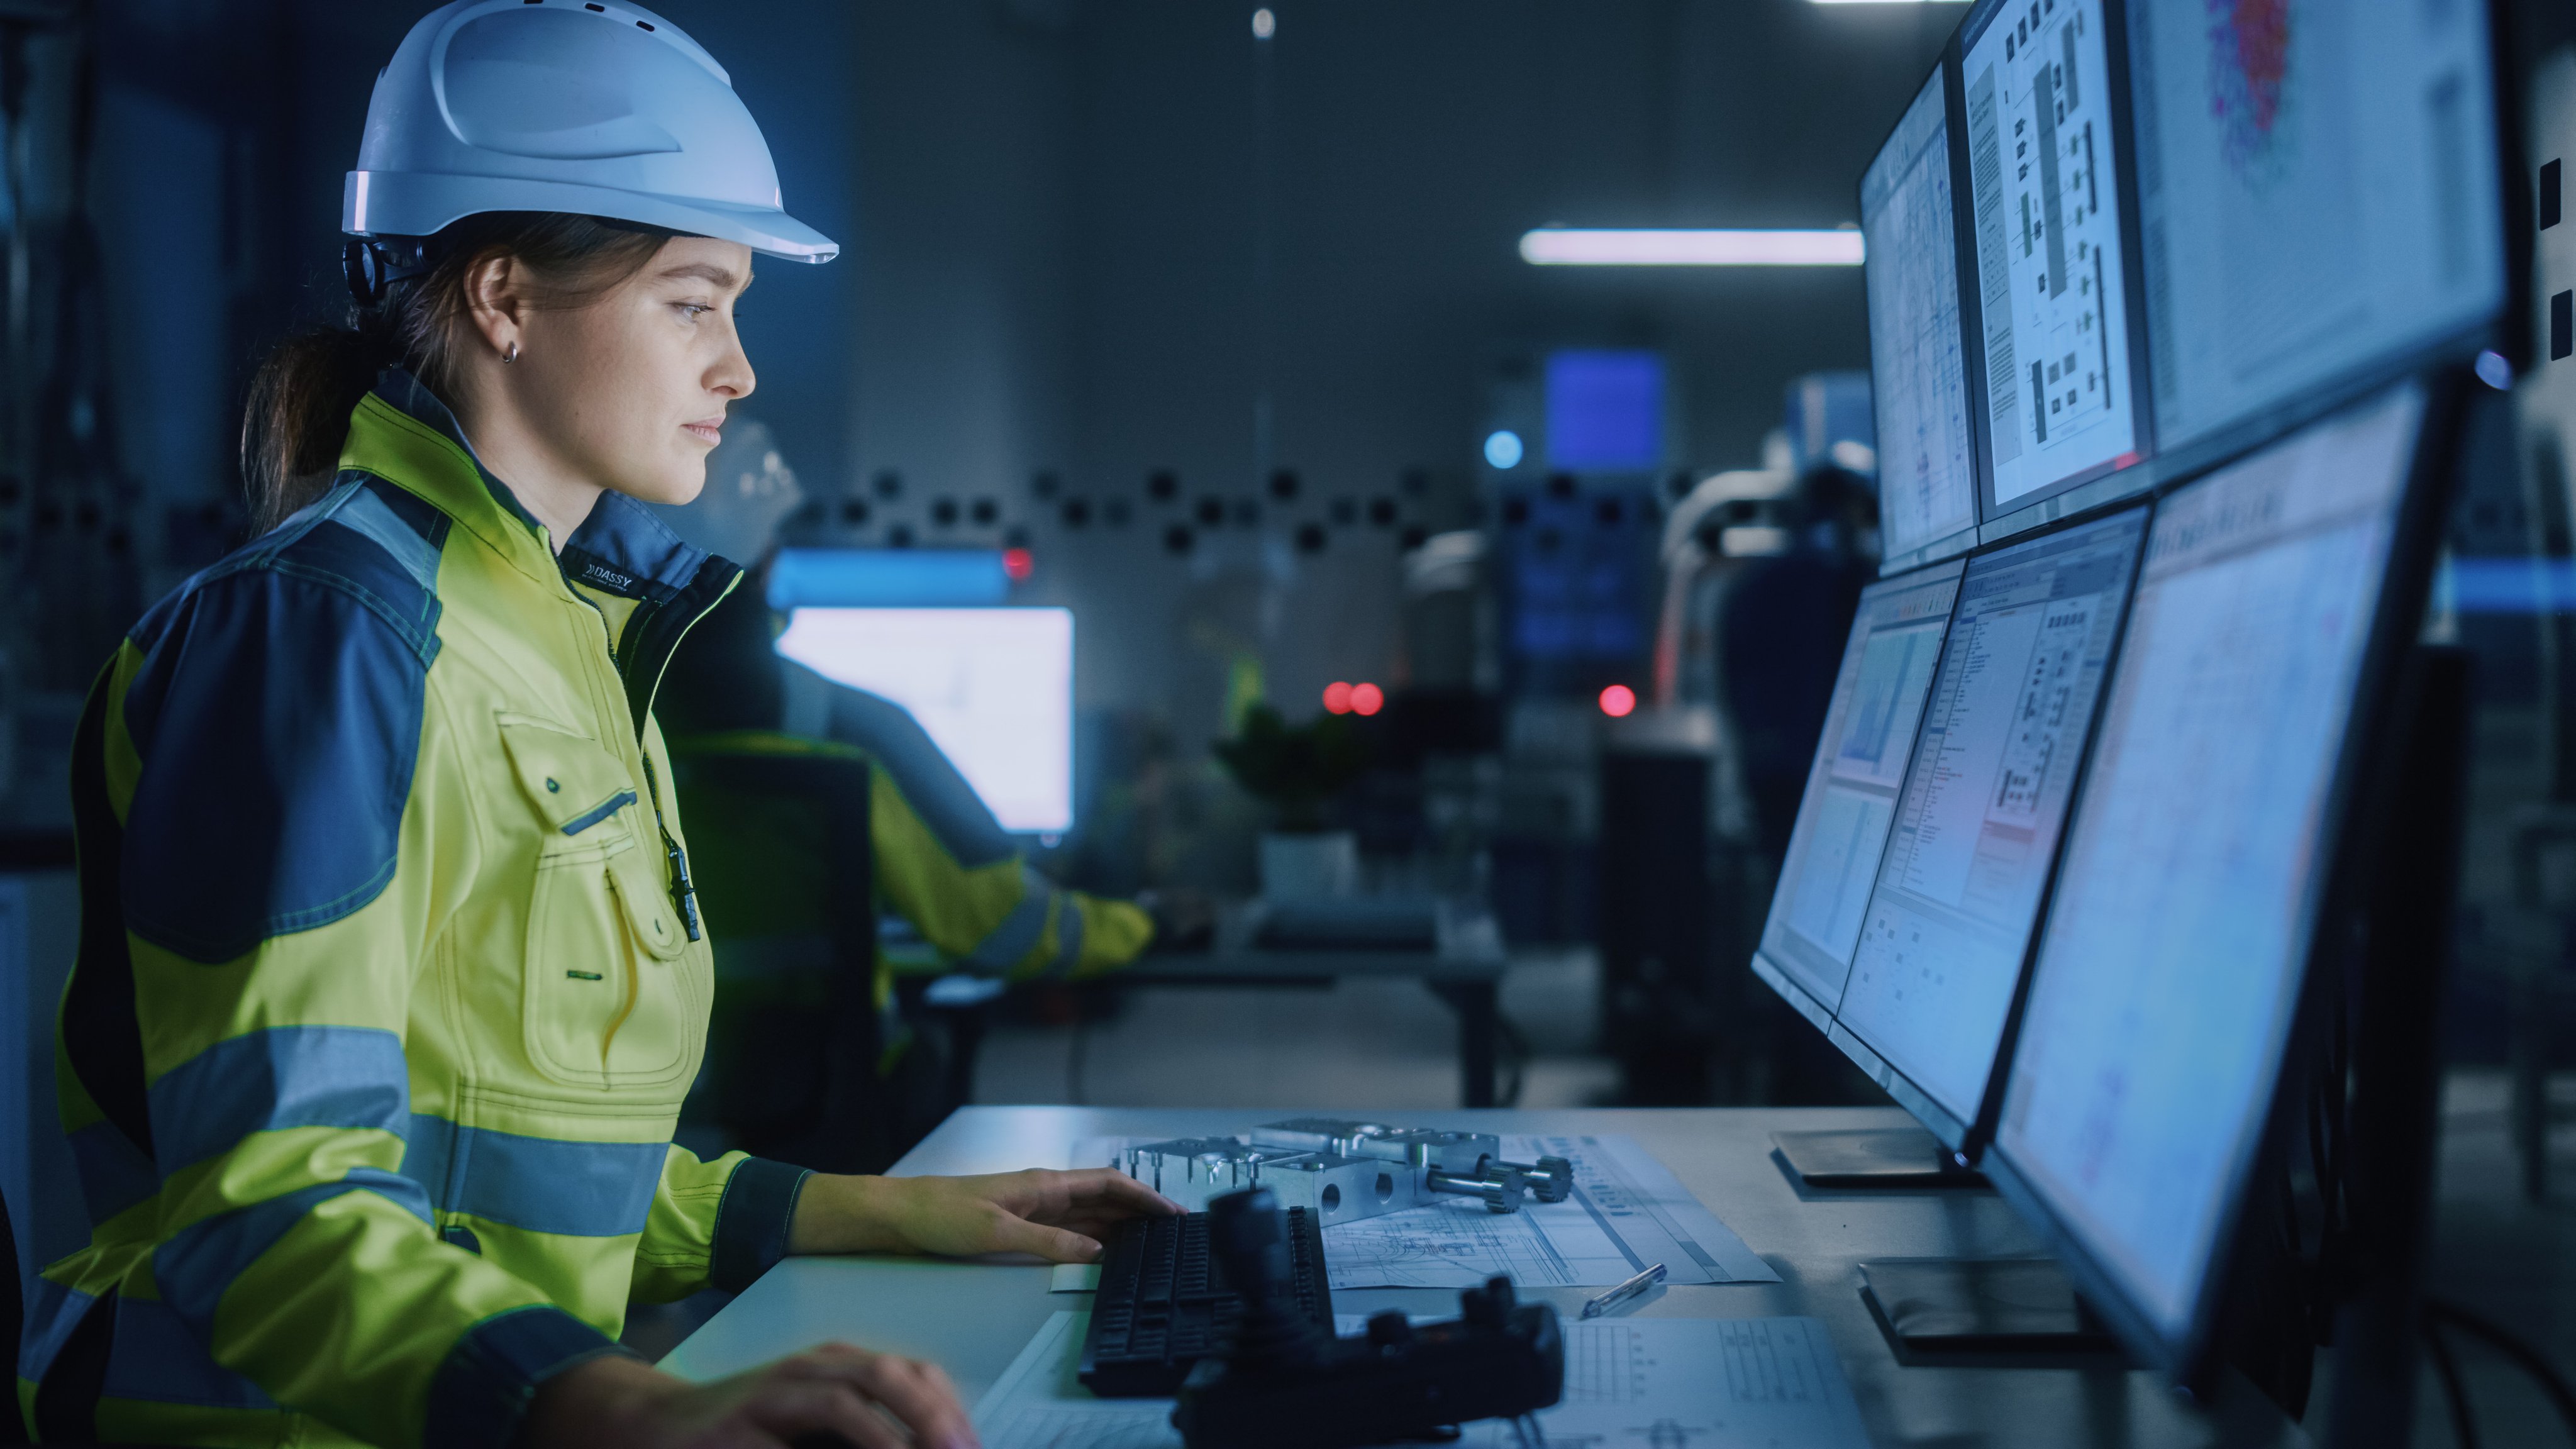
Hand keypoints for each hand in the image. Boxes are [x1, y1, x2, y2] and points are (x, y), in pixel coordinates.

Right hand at [525, 1344, 975, 1448]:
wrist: (654, 1426)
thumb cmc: (749, 1431)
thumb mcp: (814, 1426)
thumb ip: (863, 1434)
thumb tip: (923, 1447)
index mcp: (839, 1366)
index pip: (913, 1371)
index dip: (950, 1406)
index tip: (973, 1444)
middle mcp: (812, 1367)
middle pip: (889, 1375)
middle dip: (932, 1414)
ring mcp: (774, 1391)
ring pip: (846, 1401)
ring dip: (891, 1436)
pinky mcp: (738, 1423)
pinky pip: (791, 1440)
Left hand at [790, 1168, 1181, 1261]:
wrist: (897, 1215)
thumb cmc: (940, 1215)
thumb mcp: (997, 1232)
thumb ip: (1049, 1241)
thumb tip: (1096, 1251)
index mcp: (1044, 1184)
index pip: (1108, 1183)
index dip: (1145, 1196)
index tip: (1175, 1213)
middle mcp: (1044, 1192)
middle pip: (1105, 1198)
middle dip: (1142, 1212)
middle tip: (1174, 1235)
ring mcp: (1032, 1207)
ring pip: (1089, 1213)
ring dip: (1120, 1226)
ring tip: (1150, 1246)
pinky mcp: (1018, 1224)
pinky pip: (1068, 1228)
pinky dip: (1092, 1238)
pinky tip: (1102, 1254)